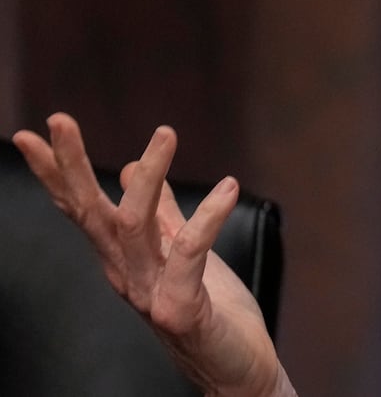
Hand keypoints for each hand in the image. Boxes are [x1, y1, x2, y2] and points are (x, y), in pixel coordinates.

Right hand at [11, 114, 295, 396]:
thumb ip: (162, 213)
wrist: (238, 367)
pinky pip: (189, 255)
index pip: (82, 208)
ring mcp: (150, 293)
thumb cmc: (212, 309)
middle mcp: (127, 274)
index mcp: (123, 258)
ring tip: (165, 133)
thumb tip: (131, 168)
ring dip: (147, 178)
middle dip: (72, 168)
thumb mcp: (183, 250)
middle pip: (91, 214)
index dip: (59, 173)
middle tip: (59, 121)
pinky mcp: (181, 310)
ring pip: (134, 227)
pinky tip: (228, 187)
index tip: (35, 133)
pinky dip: (208, 217)